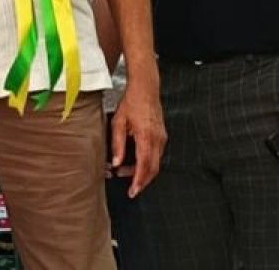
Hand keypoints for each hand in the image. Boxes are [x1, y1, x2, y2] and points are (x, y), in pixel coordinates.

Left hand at [110, 79, 166, 196]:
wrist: (146, 88)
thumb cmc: (131, 102)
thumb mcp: (118, 122)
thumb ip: (117, 144)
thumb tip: (116, 162)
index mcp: (146, 136)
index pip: (144, 166)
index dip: (139, 181)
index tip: (133, 191)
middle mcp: (157, 139)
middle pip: (153, 169)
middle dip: (142, 181)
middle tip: (130, 188)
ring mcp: (162, 138)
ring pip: (156, 163)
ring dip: (143, 171)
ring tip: (125, 170)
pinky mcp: (162, 135)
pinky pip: (157, 154)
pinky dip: (147, 162)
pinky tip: (135, 160)